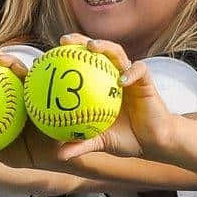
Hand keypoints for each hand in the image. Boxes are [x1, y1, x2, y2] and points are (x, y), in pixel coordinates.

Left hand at [56, 37, 178, 161]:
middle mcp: (112, 76)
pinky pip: (139, 71)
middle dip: (79, 41)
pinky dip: (131, 73)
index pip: (80, 66)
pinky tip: (122, 80)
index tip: (43, 59)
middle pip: (96, 51)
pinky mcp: (146, 80)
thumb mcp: (101, 142)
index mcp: (99, 86)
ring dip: (105, 46)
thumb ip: (82, 145)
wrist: (153, 141)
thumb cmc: (126, 139)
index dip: (63, 59)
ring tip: (91, 47)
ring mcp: (129, 76)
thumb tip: (60, 155)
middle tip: (63, 41)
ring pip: (117, 53)